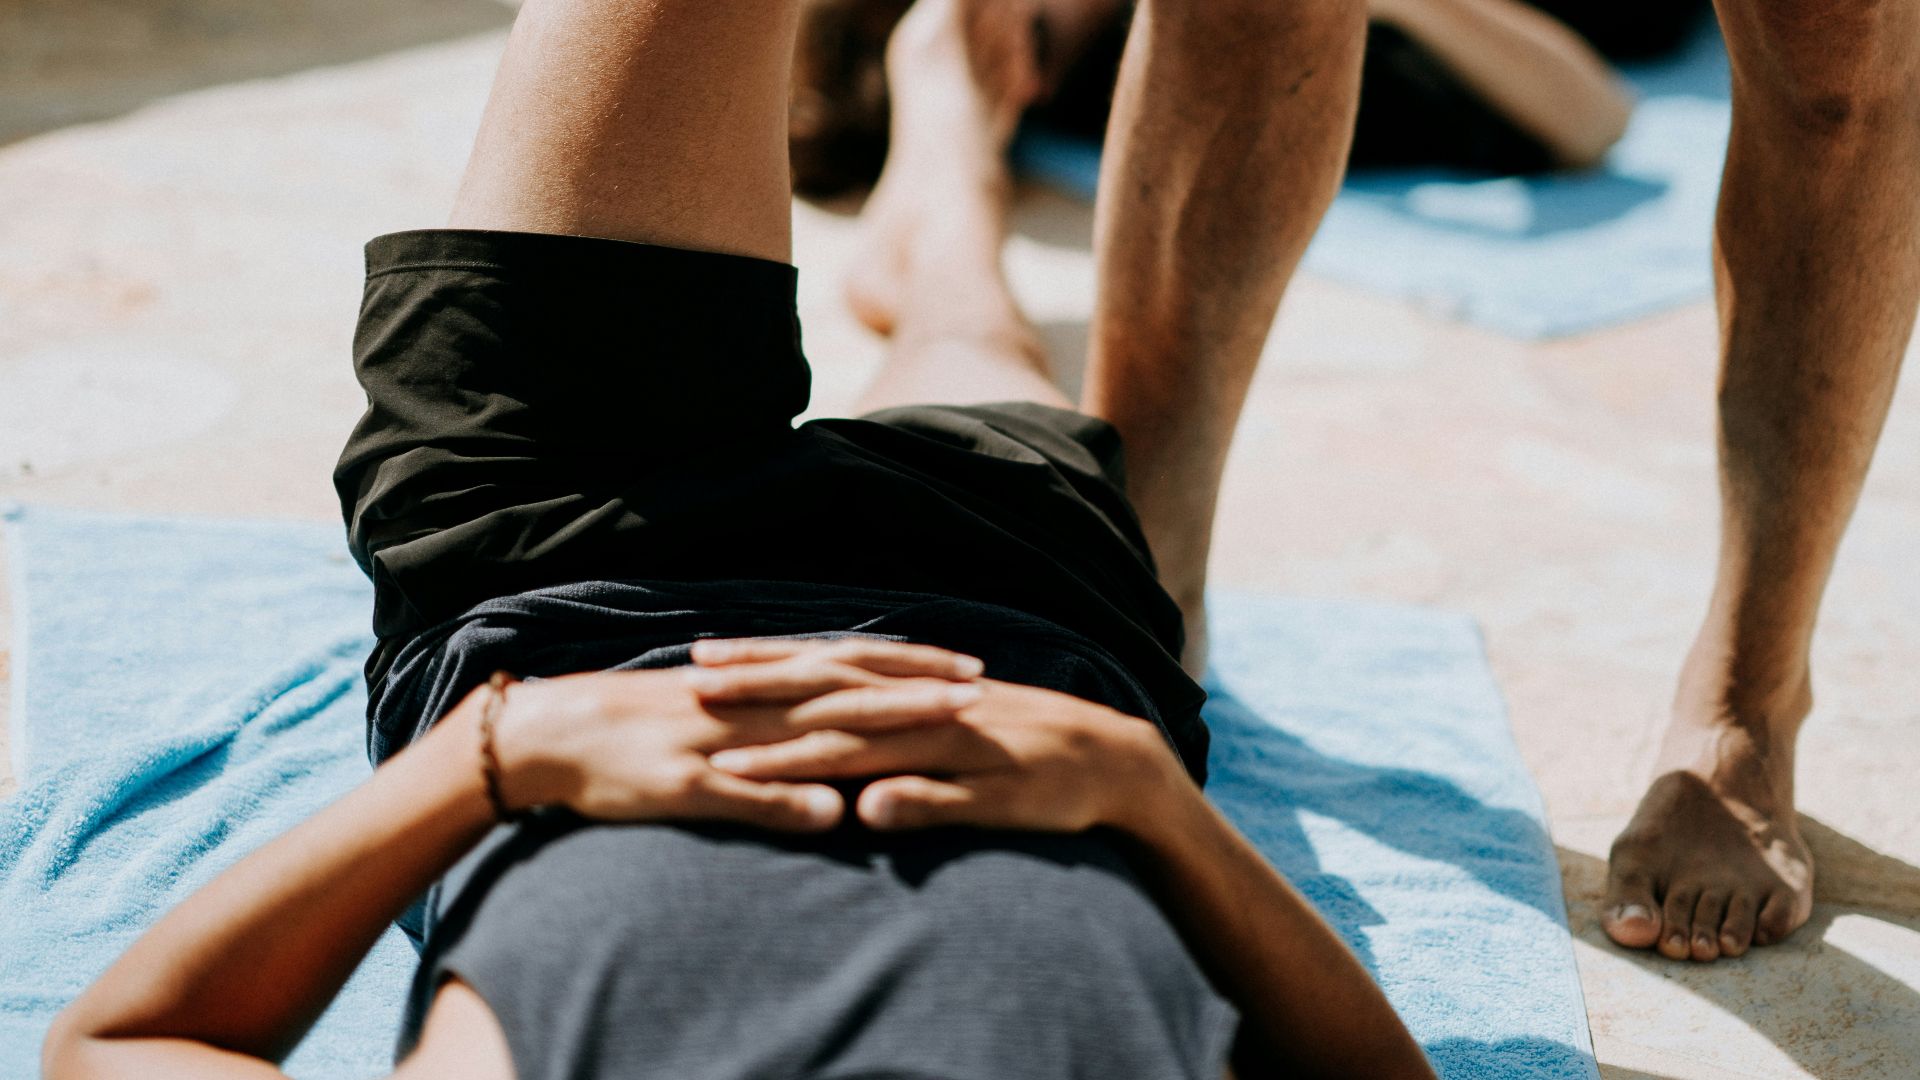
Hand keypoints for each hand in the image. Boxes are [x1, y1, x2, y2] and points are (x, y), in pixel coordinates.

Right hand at [488, 638, 984, 830]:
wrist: (554, 733)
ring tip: (942, 723)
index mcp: (761, 686)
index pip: (849, 667)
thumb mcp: (715, 723)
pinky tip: (837, 810)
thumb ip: (775, 738)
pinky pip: (744, 790)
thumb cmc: (636, 732)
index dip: (911, 667)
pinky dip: (789, 797)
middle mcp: (753, 702)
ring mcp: (723, 741)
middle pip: (849, 687)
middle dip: (918, 685)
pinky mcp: (689, 782)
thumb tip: (834, 759)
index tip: (971, 667)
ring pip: (813, 729)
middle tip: (983, 684)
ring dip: (881, 725)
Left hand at [698, 678, 1183, 835]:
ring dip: (802, 756)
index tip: (701, 658)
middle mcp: (924, 706)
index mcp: (910, 691)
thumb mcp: (945, 734)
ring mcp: (956, 745)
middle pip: (830, 693)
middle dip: (760, 691)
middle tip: (693, 687)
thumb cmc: (1020, 752)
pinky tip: (860, 813)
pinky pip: (943, 794)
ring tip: (737, 764)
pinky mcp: (994, 787)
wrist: (1112, 761)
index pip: (824, 668)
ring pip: (870, 746)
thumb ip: (892, 735)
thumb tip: (828, 736)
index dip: (763, 662)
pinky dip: (905, 799)